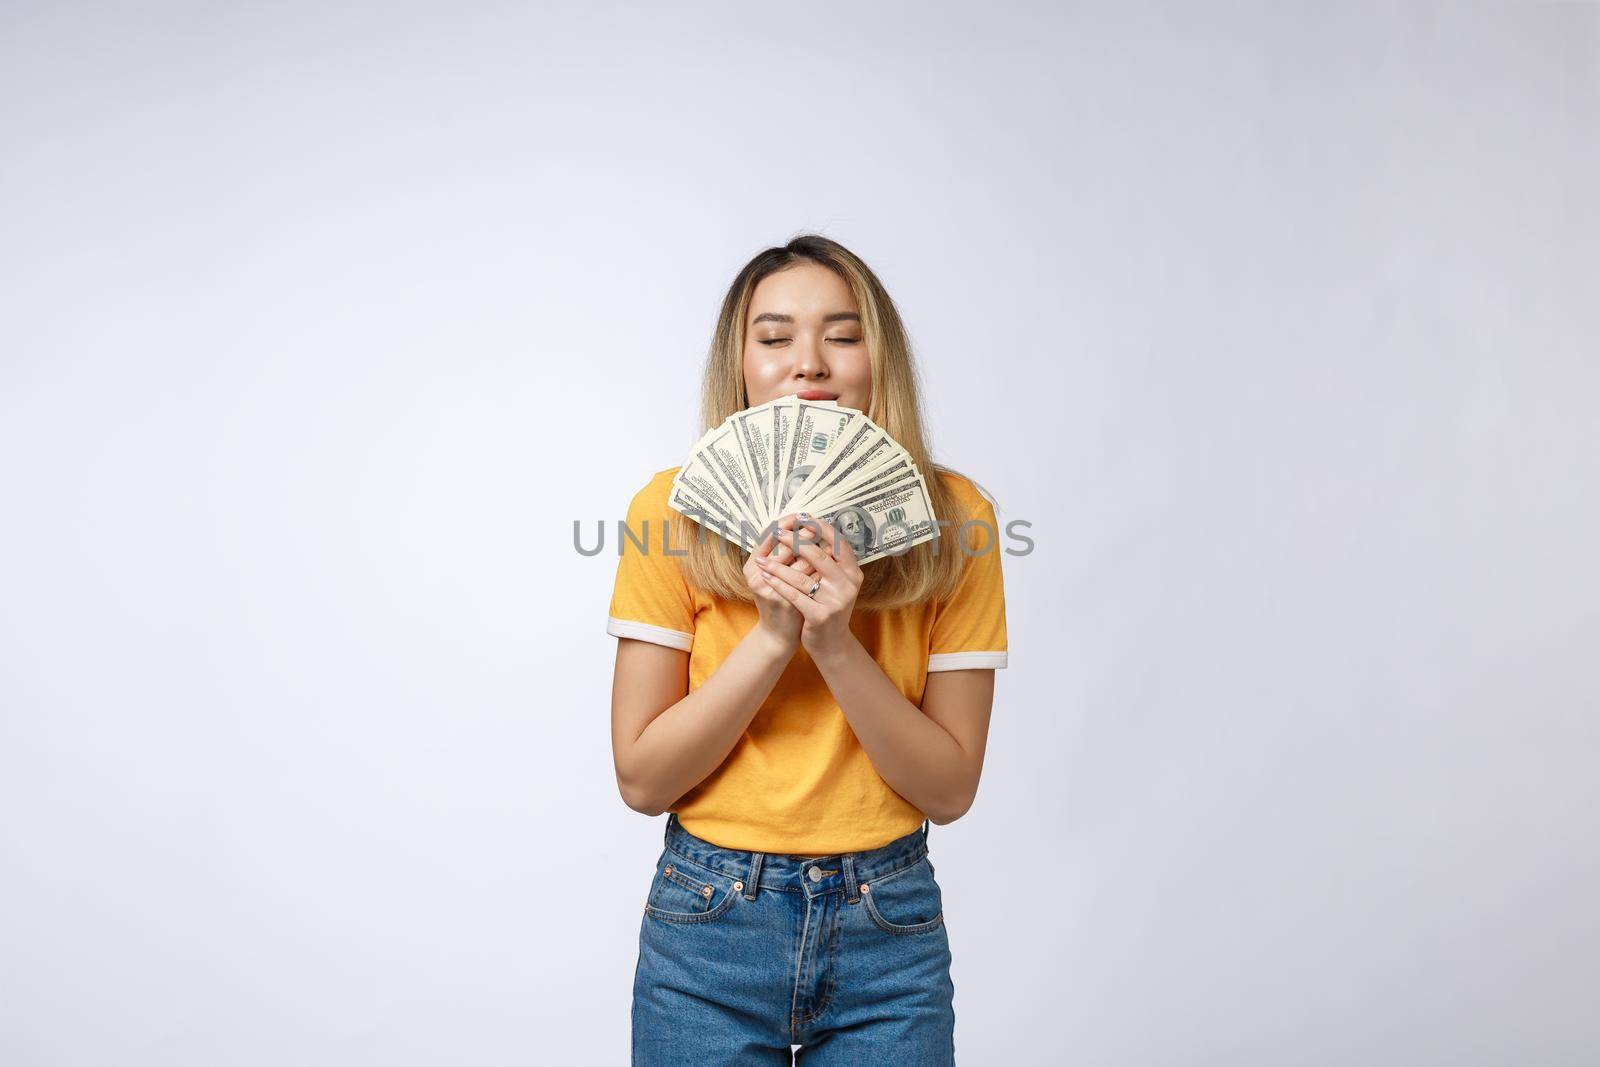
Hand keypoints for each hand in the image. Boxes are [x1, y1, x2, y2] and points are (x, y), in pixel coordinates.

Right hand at [743, 522, 819, 650]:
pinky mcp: (786, 600)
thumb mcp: (772, 575)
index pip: (769, 534)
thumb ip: (780, 555)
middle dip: (806, 533)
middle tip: (820, 524)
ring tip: (831, 541)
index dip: (788, 522)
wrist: (777, 634)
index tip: (804, 515)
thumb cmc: (778, 600)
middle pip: (784, 544)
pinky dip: (822, 569)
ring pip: (800, 560)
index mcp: (751, 565)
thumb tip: (801, 526)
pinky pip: (808, 579)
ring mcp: (771, 588)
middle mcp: (757, 574)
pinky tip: (833, 563)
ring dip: (818, 550)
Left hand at [754, 514, 862, 659]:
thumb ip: (830, 561)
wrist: (832, 644)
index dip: (821, 529)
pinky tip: (765, 576)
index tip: (803, 518)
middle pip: (819, 556)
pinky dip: (778, 584)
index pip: (838, 543)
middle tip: (778, 532)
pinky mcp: (820, 616)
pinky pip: (794, 595)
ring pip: (802, 576)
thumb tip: (814, 528)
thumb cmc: (829, 607)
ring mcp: (835, 602)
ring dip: (778, 565)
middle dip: (795, 541)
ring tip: (762, 558)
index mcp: (853, 574)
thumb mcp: (837, 584)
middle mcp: (848, 586)